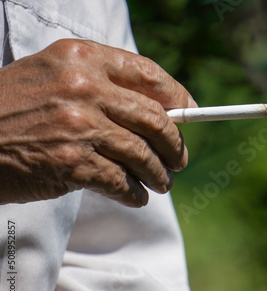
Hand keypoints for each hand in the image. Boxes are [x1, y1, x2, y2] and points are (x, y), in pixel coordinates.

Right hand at [0, 39, 195, 206]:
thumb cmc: (12, 108)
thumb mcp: (55, 76)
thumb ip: (104, 85)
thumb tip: (160, 109)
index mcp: (82, 58)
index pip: (148, 74)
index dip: (177, 95)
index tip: (190, 112)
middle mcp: (84, 87)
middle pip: (154, 118)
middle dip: (174, 144)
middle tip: (180, 159)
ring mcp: (79, 126)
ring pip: (142, 154)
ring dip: (158, 174)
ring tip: (162, 183)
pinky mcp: (72, 163)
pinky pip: (120, 182)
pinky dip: (133, 193)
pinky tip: (135, 197)